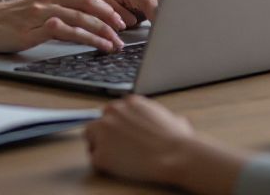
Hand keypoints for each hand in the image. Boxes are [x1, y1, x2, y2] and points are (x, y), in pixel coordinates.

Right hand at [0, 0, 125, 52]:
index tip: (122, 20)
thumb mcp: (34, 15)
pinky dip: (84, 37)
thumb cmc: (6, 22)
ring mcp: (40, 13)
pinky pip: (64, 30)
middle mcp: (48, 0)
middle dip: (110, 18)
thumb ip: (54, 17)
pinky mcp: (32, 29)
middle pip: (87, 5)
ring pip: (79, 17)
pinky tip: (94, 44)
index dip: (107, 8)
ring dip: (101, 31)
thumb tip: (79, 28)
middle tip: (125, 32)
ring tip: (115, 43)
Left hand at [86, 97, 247, 193]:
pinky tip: (116, 168)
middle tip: (118, 148)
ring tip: (114, 158)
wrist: (175, 156)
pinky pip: (94, 158)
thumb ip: (164, 117)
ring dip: (98, 145)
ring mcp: (105, 131)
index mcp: (130, 102)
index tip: (124, 136)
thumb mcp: (174, 119)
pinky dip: (102, 164)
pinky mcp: (101, 152)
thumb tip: (176, 122)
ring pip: (90, 135)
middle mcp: (114, 111)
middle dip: (106, 133)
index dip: (118, 126)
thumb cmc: (178, 141)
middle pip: (99, 120)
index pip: (113, 111)